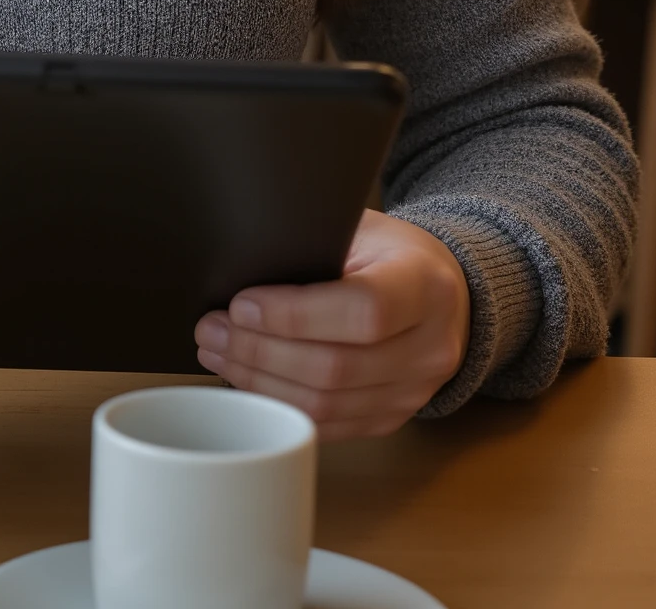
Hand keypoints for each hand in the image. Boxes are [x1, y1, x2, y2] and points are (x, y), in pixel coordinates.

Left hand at [194, 209, 469, 439]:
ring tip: (218, 352)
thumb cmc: (391, 252)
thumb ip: (316, 247)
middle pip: (336, 367)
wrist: (443, 294)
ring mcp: (414, 391)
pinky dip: (282, 406)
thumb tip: (241, 268)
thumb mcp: (363, 230)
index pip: (363, 310)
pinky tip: (248, 381)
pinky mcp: (392, 417)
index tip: (242, 303)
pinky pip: (331, 426)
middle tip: (211, 329)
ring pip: (328, 405)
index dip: (295, 314)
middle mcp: (429, 347)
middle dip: (260, 352)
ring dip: (261, 382)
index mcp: (424, 287)